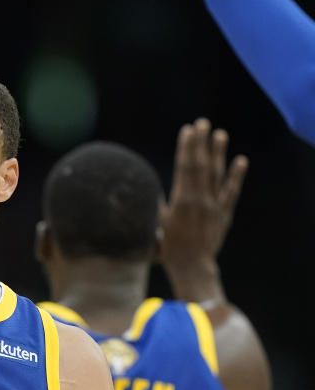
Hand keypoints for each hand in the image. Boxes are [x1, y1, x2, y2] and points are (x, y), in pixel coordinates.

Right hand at [159, 118, 247, 301]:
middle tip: (202, 123)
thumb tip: (148, 187)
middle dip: (201, 143)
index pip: (185, 167)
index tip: (187, 130)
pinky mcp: (224, 215)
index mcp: (181, 201)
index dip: (187, 147)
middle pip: (201, 166)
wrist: (191, 266)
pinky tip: (240, 161)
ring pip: (217, 175)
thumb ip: (156, 204)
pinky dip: (236, 176)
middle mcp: (200, 200)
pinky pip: (231, 192)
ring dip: (219, 153)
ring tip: (220, 134)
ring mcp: (214, 207)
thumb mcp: (155, 224)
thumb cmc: (167, 248)